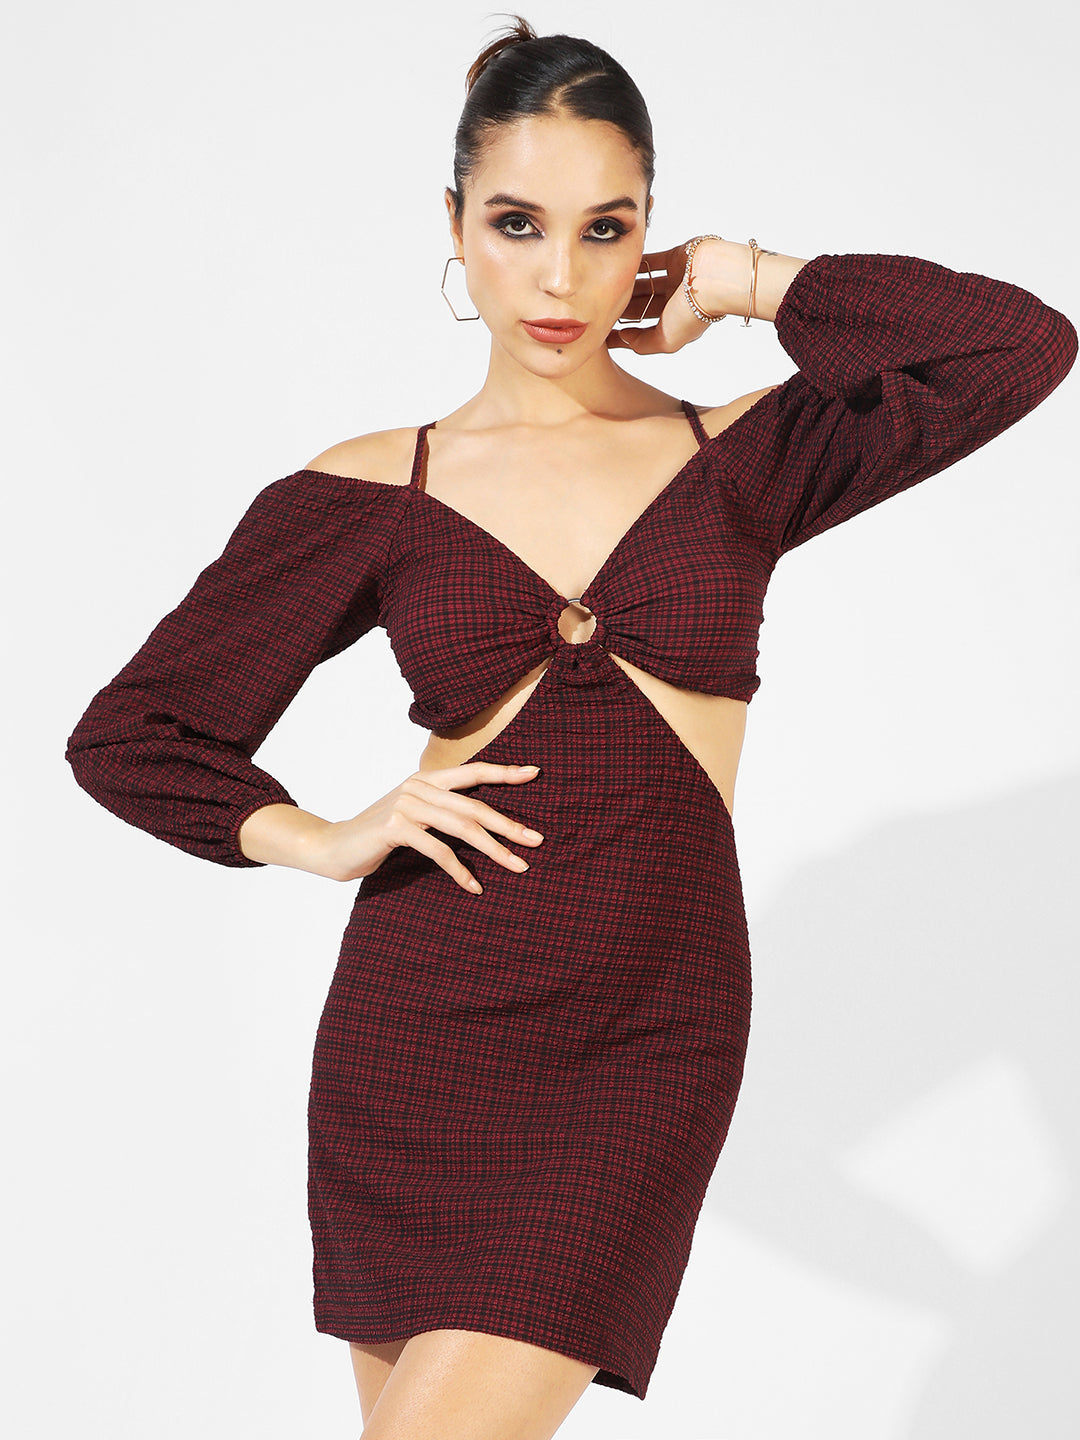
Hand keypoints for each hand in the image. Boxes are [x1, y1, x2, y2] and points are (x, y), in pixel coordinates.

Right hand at [315, 762, 544, 893]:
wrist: (332, 847)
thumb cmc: (377, 836)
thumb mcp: (411, 816)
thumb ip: (439, 810)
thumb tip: (480, 822)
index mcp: (425, 779)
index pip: (472, 772)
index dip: (504, 772)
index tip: (534, 773)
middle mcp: (418, 786)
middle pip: (474, 805)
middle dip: (509, 825)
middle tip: (537, 841)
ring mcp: (406, 805)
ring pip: (462, 827)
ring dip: (494, 850)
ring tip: (518, 866)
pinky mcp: (396, 827)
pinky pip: (438, 850)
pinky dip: (460, 870)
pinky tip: (474, 887)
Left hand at [605, 241, 711, 356]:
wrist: (717, 278)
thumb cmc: (695, 312)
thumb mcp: (667, 340)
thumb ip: (644, 344)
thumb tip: (624, 337)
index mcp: (676, 323)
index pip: (644, 331)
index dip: (623, 334)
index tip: (602, 334)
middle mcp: (676, 303)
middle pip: (642, 306)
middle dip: (622, 309)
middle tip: (598, 308)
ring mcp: (676, 280)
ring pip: (644, 284)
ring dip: (626, 287)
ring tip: (603, 288)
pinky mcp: (676, 258)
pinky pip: (651, 260)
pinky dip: (636, 262)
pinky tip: (617, 265)